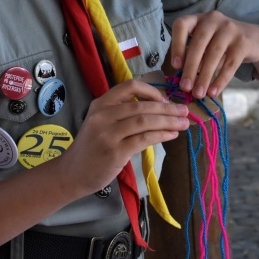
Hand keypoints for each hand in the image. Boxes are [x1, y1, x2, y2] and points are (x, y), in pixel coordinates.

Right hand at [58, 80, 189, 195]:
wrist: (72, 173)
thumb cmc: (91, 147)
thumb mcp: (100, 122)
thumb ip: (121, 113)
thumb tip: (157, 109)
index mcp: (100, 103)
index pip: (129, 86)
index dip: (151, 91)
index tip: (165, 100)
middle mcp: (103, 115)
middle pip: (141, 106)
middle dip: (167, 108)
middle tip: (185, 112)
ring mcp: (108, 133)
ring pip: (144, 121)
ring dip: (168, 122)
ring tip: (183, 124)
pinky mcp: (115, 151)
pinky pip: (143, 139)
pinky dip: (161, 135)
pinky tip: (171, 136)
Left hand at [170, 11, 258, 99]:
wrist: (253, 39)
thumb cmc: (220, 43)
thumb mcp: (205, 44)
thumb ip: (193, 55)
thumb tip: (183, 79)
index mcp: (197, 18)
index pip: (181, 25)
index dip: (177, 45)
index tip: (175, 66)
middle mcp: (212, 19)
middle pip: (198, 43)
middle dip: (190, 67)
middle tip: (185, 87)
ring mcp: (230, 29)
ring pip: (213, 55)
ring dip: (204, 77)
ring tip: (198, 93)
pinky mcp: (243, 42)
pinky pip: (230, 64)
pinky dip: (220, 80)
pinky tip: (213, 92)